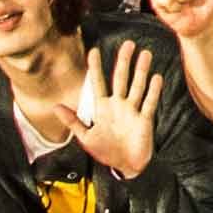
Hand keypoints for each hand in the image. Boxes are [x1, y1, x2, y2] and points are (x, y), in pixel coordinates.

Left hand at [72, 42, 166, 180]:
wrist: (126, 168)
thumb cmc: (106, 153)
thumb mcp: (86, 138)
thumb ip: (73, 122)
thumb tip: (55, 107)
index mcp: (103, 108)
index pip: (98, 83)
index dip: (96, 68)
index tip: (94, 51)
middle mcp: (118, 105)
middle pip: (121, 78)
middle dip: (124, 61)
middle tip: (128, 44)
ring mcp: (132, 111)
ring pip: (137, 86)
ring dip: (141, 70)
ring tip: (145, 54)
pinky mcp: (144, 120)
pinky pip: (149, 102)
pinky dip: (153, 90)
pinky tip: (156, 77)